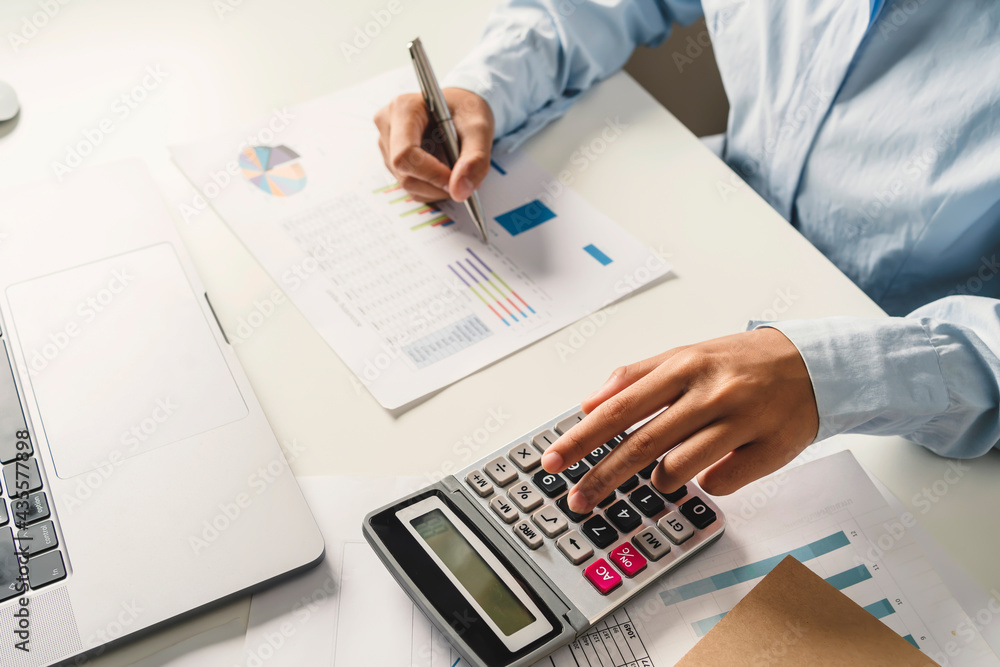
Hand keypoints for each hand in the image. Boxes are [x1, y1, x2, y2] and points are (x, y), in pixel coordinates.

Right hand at [373, 88, 493, 202]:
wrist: (459, 108)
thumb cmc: (465, 110)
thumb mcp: (479, 128)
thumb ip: (475, 158)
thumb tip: (459, 191)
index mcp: (404, 108)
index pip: (406, 154)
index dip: (431, 174)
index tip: (456, 182)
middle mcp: (388, 125)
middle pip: (405, 173)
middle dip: (437, 185)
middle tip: (463, 180)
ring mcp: (386, 144)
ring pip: (407, 183)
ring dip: (436, 188)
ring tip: (457, 172)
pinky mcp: (391, 159)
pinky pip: (409, 186)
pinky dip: (431, 188)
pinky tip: (444, 174)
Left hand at [541, 328, 819, 512]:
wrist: (813, 364)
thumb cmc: (738, 363)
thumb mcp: (684, 356)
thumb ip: (634, 377)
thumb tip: (587, 403)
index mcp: (682, 366)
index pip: (618, 407)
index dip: (581, 437)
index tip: (553, 460)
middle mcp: (709, 392)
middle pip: (642, 443)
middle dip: (602, 476)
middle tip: (576, 498)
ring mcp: (740, 421)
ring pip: (680, 468)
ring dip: (661, 480)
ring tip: (663, 475)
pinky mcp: (768, 449)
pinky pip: (722, 482)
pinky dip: (708, 483)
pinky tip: (712, 469)